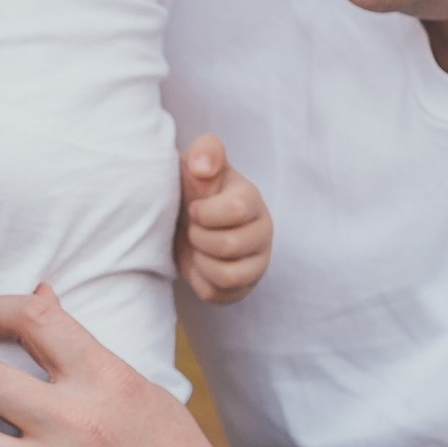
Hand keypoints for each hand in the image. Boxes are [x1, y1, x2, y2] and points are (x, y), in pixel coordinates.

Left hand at [179, 134, 271, 301]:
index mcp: (251, 200)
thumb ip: (205, 152)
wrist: (185, 219)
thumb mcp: (196, 163)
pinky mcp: (244, 286)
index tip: (194, 208)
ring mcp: (257, 262)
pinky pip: (218, 294)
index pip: (235, 210)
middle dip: (199, 238)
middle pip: (229, 246)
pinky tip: (199, 264)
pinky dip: (200, 282)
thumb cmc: (194, 189)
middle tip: (193, 229)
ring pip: (228, 276)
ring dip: (201, 262)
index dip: (205, 212)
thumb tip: (202, 166)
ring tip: (197, 247)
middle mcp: (262, 231)